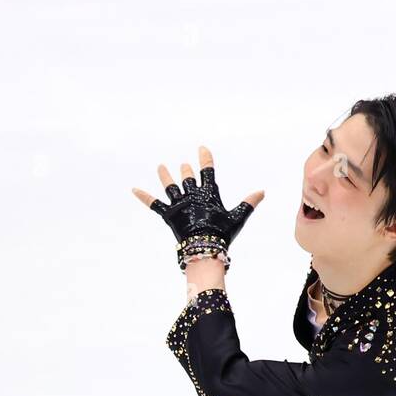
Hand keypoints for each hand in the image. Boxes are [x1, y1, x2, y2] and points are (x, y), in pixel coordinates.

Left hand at [131, 145, 264, 250]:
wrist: (205, 248)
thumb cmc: (222, 235)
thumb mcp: (238, 218)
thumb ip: (249, 203)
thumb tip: (262, 191)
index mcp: (208, 195)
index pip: (207, 172)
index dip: (205, 159)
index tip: (202, 148)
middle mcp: (192, 196)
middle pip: (188, 179)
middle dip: (186, 170)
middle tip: (183, 165)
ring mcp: (179, 204)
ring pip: (170, 187)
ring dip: (165, 176)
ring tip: (161, 167)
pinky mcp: (168, 215)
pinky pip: (154, 204)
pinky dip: (144, 197)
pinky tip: (133, 189)